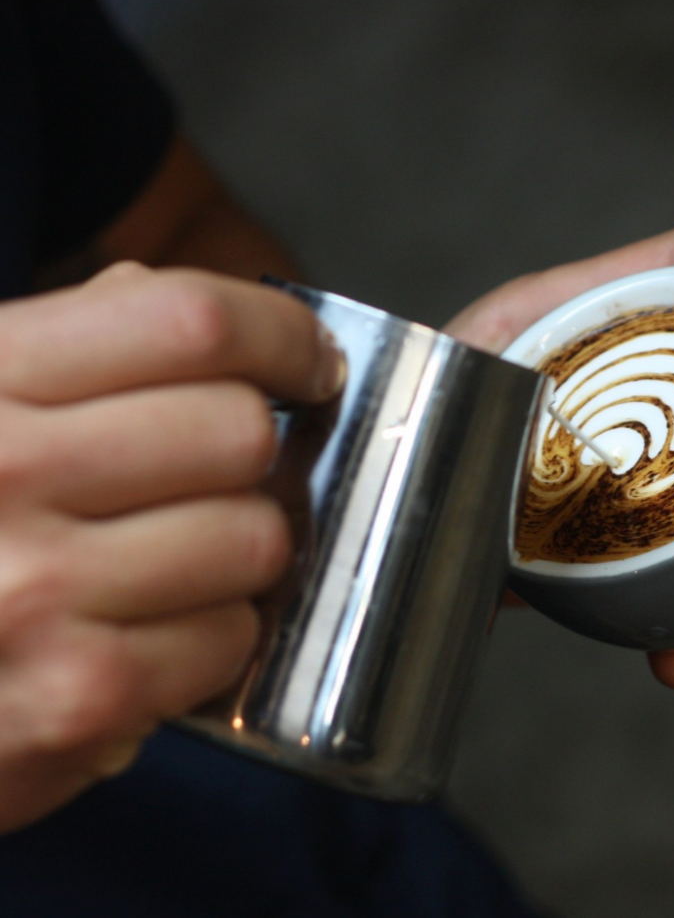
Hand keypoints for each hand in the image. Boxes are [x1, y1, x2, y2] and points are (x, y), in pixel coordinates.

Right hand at [0, 262, 342, 832]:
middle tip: (224, 479)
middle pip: (239, 432)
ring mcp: (35, 591)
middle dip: (256, 456)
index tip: (310, 362)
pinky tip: (156, 631)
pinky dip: (216, 636)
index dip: (280, 335)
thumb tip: (189, 308)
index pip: (188, 320)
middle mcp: (4, 470)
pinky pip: (229, 640)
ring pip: (255, 538)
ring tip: (180, 561)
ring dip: (240, 550)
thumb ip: (66, 345)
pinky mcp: (71, 697)